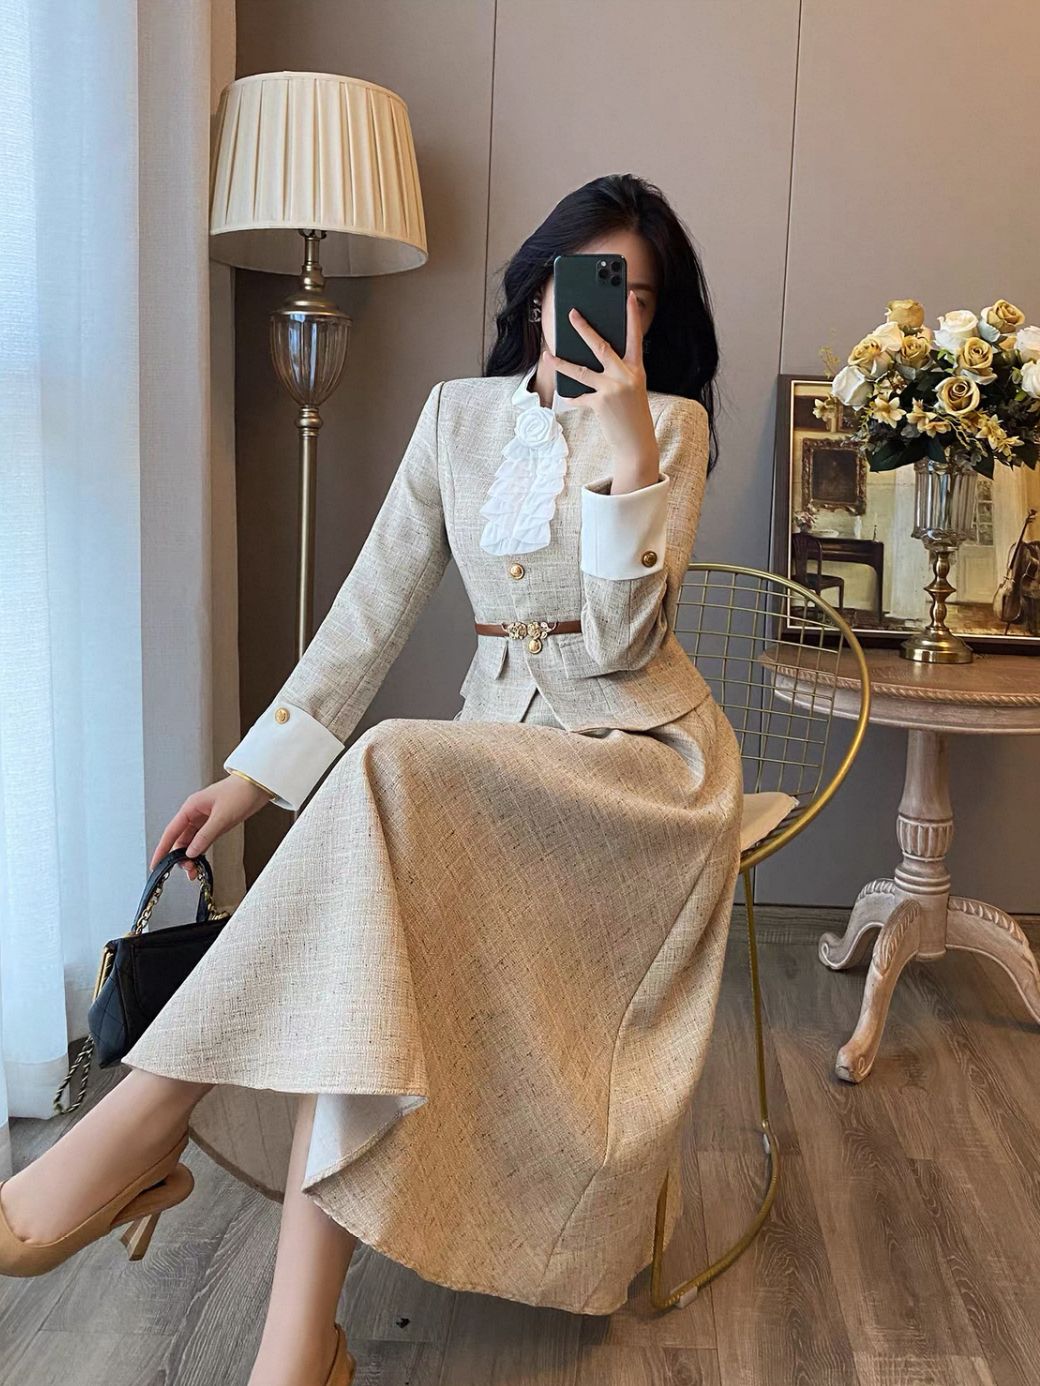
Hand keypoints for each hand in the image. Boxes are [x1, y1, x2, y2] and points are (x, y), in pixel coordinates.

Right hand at [150, 774, 273, 879]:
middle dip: (180, 856)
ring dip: (191, 856)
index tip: (156, 863)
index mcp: (191, 807)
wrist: (258, 785)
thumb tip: (191, 852)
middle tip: (187, 870)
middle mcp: (195, 813)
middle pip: (181, 839)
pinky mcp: (216, 823)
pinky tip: (200, 860)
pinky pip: (203, 840)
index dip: (162, 849)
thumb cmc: (240, 792)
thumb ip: (205, 836)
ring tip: (194, 870)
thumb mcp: (221, 817)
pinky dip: (200, 851)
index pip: (171, 831)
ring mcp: (205, 819)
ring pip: (191, 841)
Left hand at [542, 289, 659, 486]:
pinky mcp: (599, 403)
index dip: (632, 315)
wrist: (636, 443)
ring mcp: (612, 389)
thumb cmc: (633, 413)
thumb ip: (616, 371)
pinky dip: (574, 397)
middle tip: (572, 314)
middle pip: (601, 346)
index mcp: (637, 369)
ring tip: (548, 355)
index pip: (635, 336)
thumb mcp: (632, 389)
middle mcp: (625, 376)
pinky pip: (580, 396)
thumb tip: (589, 358)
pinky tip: (569, 397)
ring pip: (581, 371)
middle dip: (584, 328)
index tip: (628, 294)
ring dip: (562, 363)